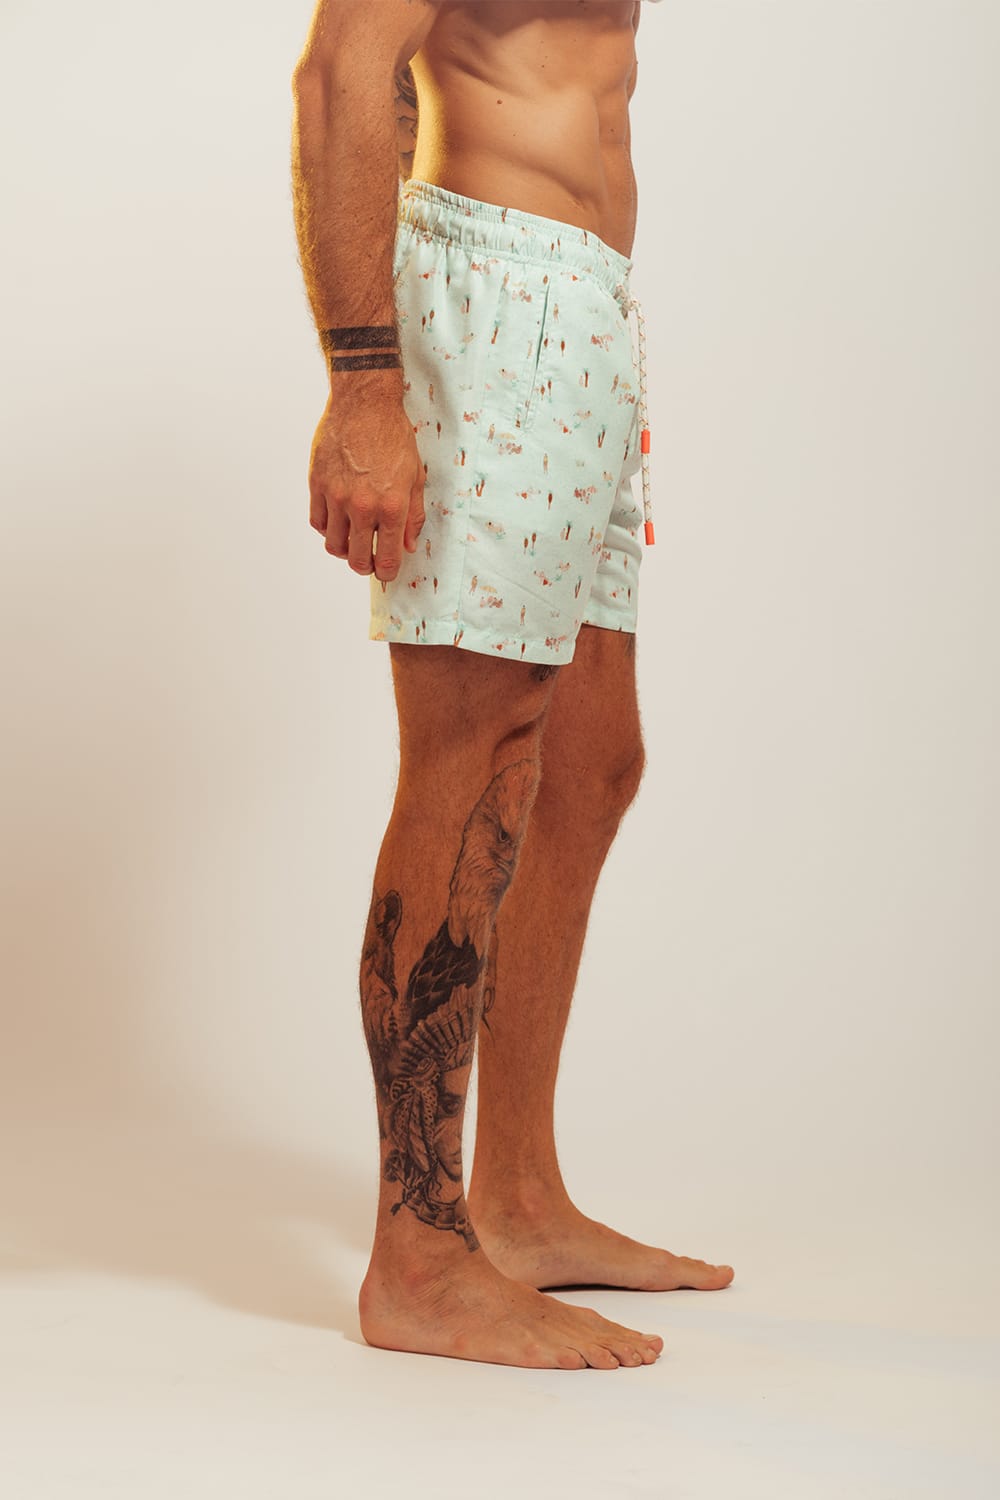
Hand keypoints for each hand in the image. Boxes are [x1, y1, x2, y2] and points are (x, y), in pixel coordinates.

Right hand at [308, 393, 424, 580]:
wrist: (364, 404)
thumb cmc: (394, 438)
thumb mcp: (415, 477)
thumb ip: (413, 516)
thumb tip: (407, 546)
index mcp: (391, 507)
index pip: (386, 559)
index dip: (387, 573)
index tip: (386, 572)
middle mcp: (361, 507)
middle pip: (356, 559)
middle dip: (365, 566)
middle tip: (369, 560)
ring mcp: (336, 497)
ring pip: (333, 545)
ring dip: (344, 549)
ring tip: (353, 539)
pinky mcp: (317, 484)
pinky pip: (318, 522)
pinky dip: (328, 528)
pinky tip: (339, 520)